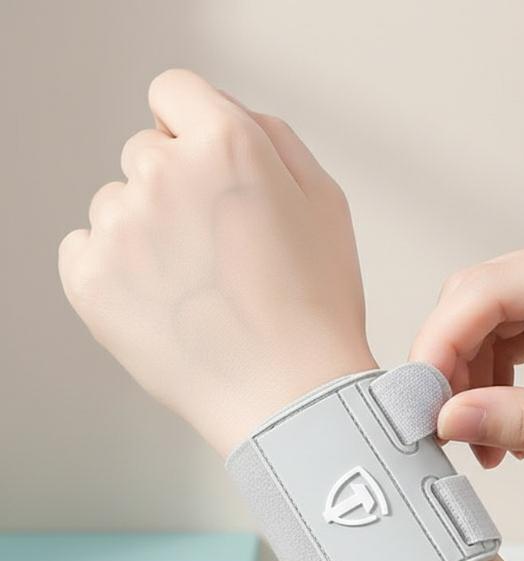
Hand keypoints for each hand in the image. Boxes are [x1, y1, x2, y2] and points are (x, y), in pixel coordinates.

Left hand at [58, 69, 375, 455]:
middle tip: (218, 249)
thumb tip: (224, 114)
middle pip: (144, 152)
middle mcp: (164, 175)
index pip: (174, 91)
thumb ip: (273, 136)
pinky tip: (162, 304)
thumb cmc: (317, 306)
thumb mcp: (326, 203)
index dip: (194, 127)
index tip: (207, 169)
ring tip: (196, 288)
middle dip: (177, 187)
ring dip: (147, 232)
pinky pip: (85, 248)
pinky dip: (115, 271)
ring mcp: (120, 229)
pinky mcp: (89, 280)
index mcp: (227, 146)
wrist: (289, 396)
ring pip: (116, 204)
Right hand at [411, 223, 523, 501]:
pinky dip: (494, 374)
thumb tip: (446, 420)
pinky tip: (502, 419)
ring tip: (483, 438)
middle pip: (479, 297)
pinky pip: (509, 329)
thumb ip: (520, 420)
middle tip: (443, 423)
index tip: (420, 399)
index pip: (488, 290)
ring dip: (471, 376)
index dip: (441, 343)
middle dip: (452, 362)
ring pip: (487, 315)